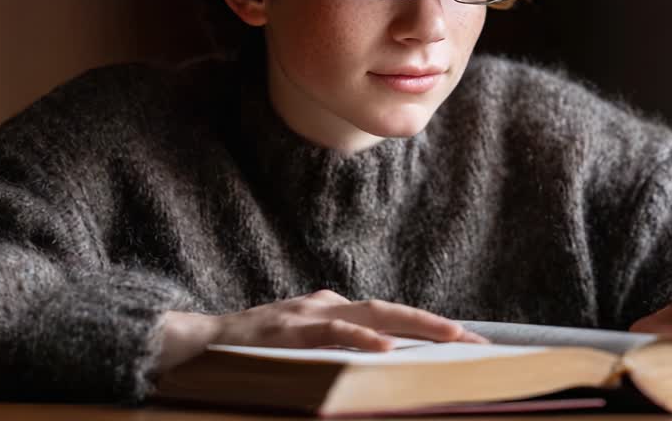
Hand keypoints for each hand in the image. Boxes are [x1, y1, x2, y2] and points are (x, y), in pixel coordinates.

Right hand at [152, 289, 488, 373]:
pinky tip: (387, 350)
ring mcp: (308, 315)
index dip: (428, 328)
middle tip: (478, 342)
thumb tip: (373, 365)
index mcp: (331, 311)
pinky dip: (362, 340)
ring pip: (373, 315)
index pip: (389, 317)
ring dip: (416, 326)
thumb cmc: (248, 352)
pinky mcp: (288, 329)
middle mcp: (326, 306)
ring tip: (452, 337)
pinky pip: (333, 333)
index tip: (467, 343)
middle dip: (437, 326)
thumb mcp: (298, 349)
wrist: (193, 344)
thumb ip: (331, 350)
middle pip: (392, 311)